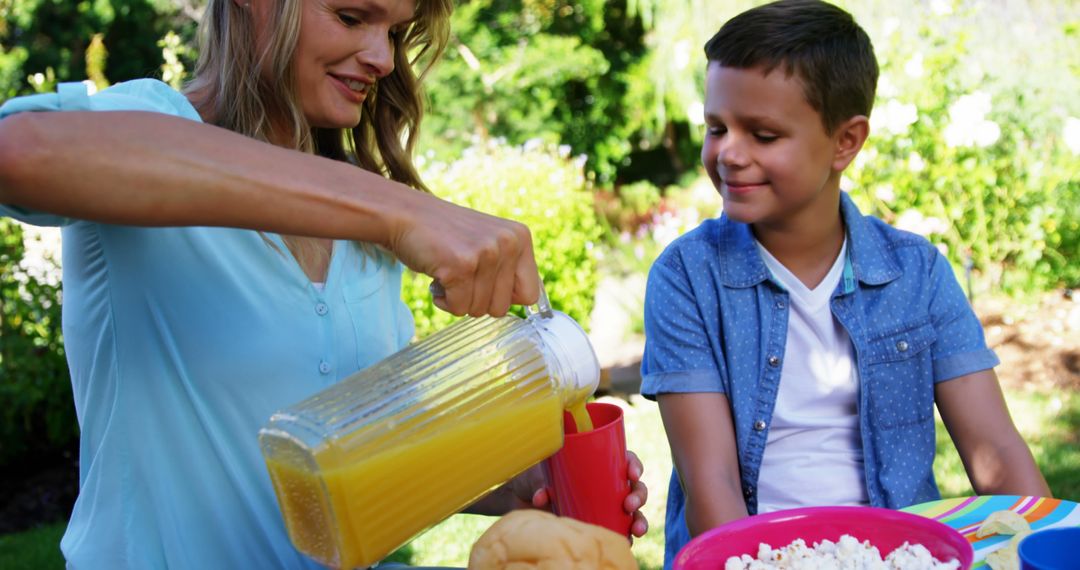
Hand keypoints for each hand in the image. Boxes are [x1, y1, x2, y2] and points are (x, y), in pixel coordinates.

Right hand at [387, 192, 539, 317]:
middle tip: (461, 276)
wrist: (404, 214)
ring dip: (458, 299)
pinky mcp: (461, 266)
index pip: (529, 294)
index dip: (505, 298)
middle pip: (502, 307)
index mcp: (520, 237)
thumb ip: (508, 268)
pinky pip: (459, 307)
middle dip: (477, 300)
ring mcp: (485, 253)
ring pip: (479, 310)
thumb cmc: (445, 234)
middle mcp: (508, 243)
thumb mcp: (489, 242)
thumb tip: (527, 301)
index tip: (485, 285)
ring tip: (448, 272)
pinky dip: (444, 301)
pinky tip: (438, 277)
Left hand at [511, 450, 649, 539]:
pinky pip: (618, 532)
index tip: (632, 474)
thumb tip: (541, 498)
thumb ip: (542, 484)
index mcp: (597, 463)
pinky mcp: (596, 524)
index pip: (625, 460)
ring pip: (632, 513)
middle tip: (629, 505)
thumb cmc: (532, 477)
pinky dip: (625, 538)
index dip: (634, 466)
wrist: (519, 497)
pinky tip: (628, 543)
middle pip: (634, 488)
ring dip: (639, 521)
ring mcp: (603, 506)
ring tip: (636, 530)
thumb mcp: (537, 474)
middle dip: (638, 496)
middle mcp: (605, 484)